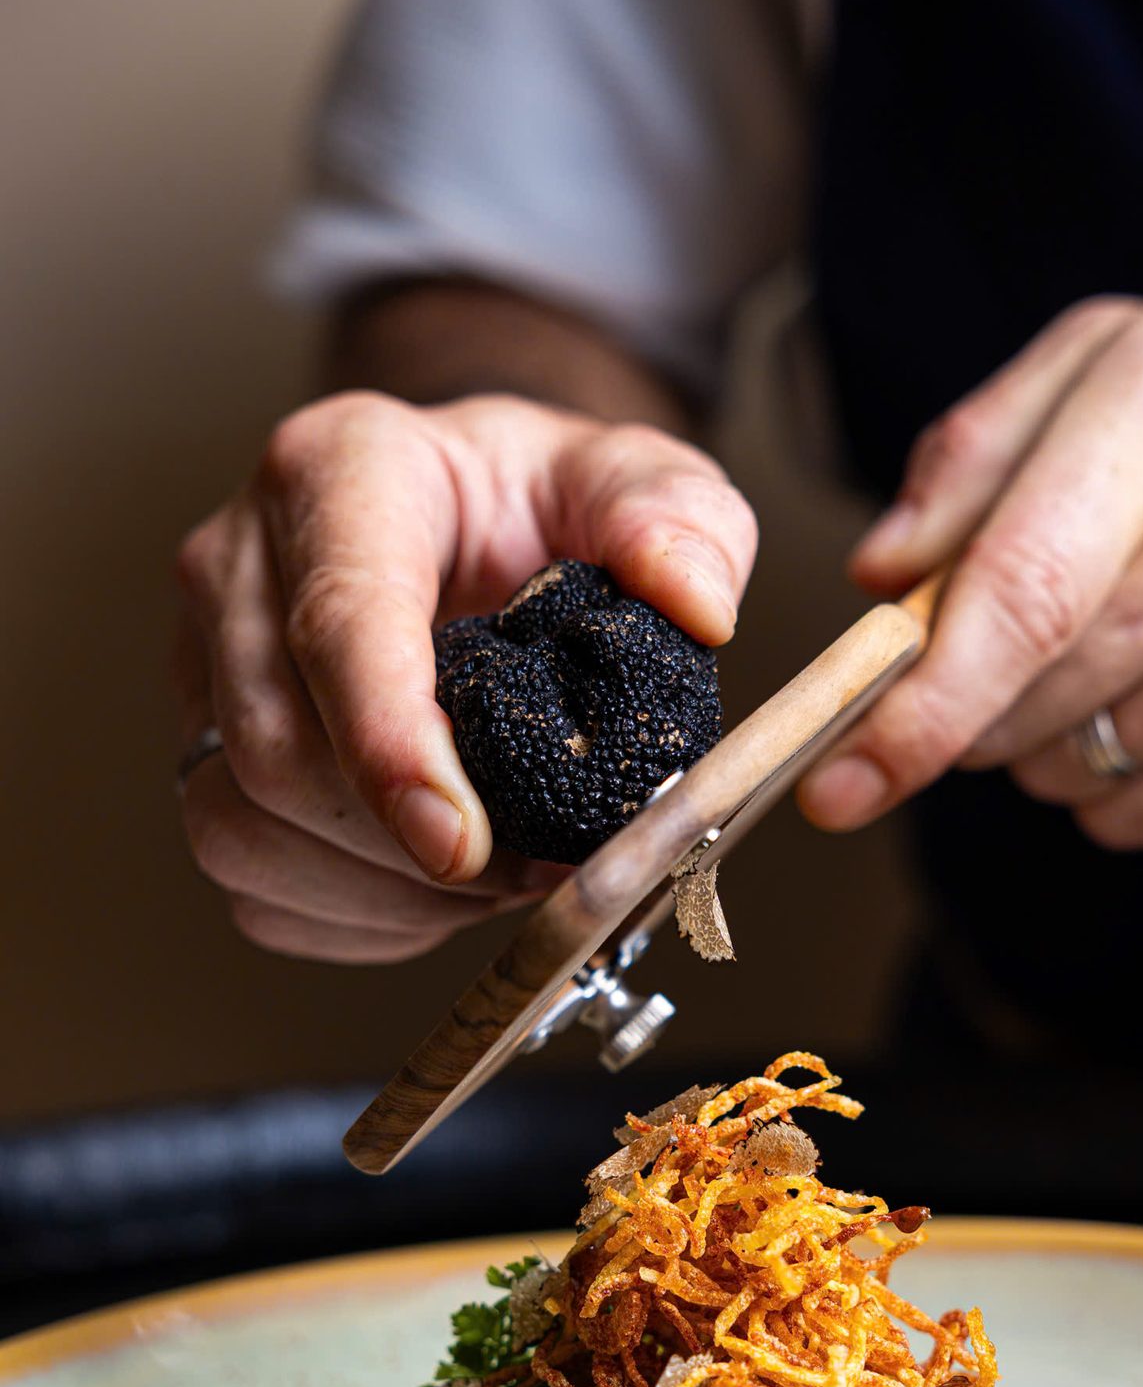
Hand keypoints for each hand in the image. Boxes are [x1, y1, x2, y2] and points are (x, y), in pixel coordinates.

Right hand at [174, 393, 755, 959]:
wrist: (476, 527)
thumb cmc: (543, 506)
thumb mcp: (639, 480)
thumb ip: (680, 521)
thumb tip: (697, 604)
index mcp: (339, 472)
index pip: (339, 626)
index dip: (392, 753)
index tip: (464, 845)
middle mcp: (239, 565)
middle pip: (275, 751)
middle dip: (407, 847)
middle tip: (531, 867)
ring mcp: (202, 666)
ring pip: (238, 828)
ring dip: (377, 891)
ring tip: (490, 877)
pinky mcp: (201, 754)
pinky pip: (252, 882)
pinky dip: (350, 914)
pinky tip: (428, 887)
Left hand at [801, 295, 1142, 847]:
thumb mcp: (1115, 358)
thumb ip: (975, 450)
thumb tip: (881, 575)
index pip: (1016, 604)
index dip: (915, 712)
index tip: (838, 784)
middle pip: (1016, 712)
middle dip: (970, 698)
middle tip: (1026, 624)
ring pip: (1064, 773)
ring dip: (1049, 734)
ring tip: (1131, 637)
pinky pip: (1136, 818)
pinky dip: (1120, 778)